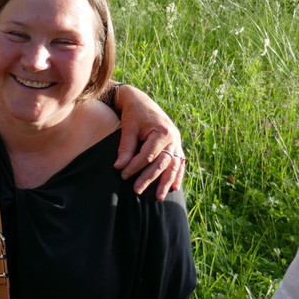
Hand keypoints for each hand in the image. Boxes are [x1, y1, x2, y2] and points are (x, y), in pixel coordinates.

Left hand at [111, 84, 185, 199]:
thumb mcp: (128, 128)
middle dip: (149, 178)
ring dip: (166, 182)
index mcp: (161, 131)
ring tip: (159, 197)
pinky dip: (177, 175)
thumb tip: (119, 167)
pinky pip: (179, 162)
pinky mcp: (176, 144)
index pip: (148, 155)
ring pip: (172, 165)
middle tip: (137, 190)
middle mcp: (173, 137)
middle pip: (161, 163)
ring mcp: (177, 141)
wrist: (141, 101)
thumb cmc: (133, 114)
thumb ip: (125, 147)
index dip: (135, 167)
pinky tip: (175, 187)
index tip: (122, 175)